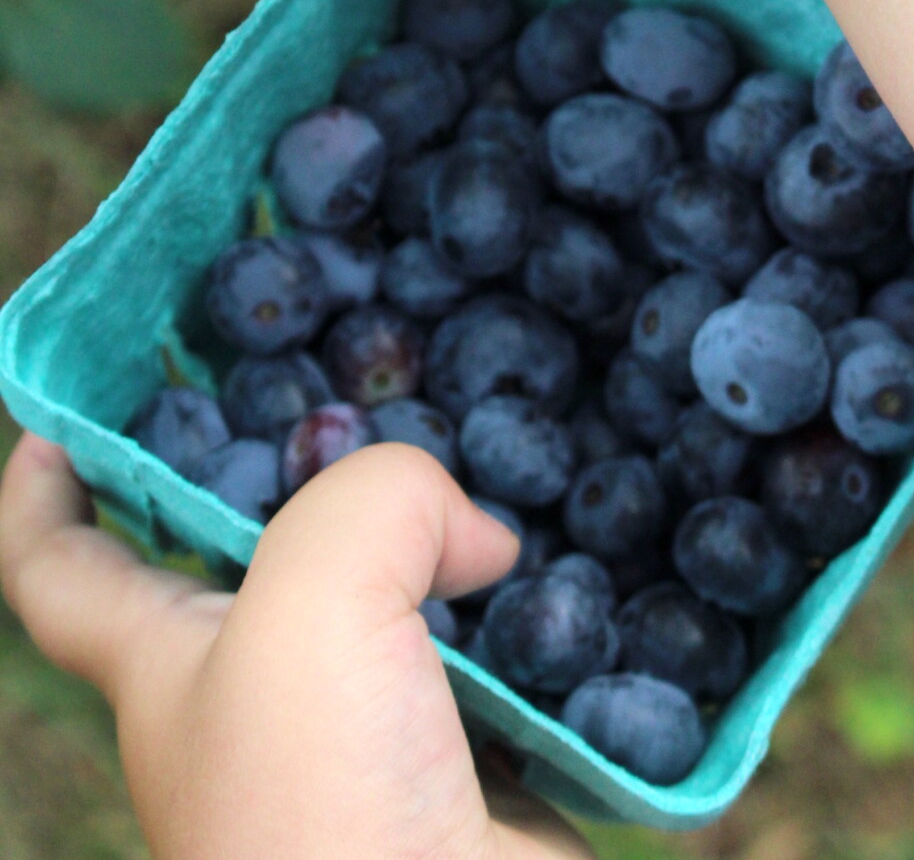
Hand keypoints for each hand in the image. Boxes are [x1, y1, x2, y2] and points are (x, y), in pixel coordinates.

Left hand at [0, 432, 592, 859]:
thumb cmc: (322, 810)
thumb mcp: (305, 603)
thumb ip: (374, 500)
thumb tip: (477, 543)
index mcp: (167, 666)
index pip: (62, 571)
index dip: (44, 493)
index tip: (58, 421)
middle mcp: (256, 702)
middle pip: (251, 556)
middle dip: (297, 468)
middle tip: (352, 385)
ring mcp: (365, 742)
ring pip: (396, 599)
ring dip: (446, 537)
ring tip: (500, 458)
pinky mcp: (471, 773)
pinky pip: (507, 666)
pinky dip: (545, 618)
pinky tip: (577, 577)